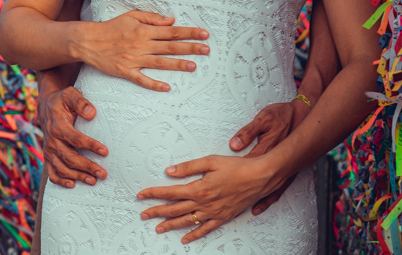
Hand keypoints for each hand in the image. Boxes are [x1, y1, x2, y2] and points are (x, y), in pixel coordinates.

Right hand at [37, 86, 107, 187]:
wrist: (46, 106)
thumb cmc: (62, 101)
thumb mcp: (70, 94)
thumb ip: (80, 102)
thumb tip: (92, 113)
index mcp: (58, 127)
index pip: (76, 139)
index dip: (91, 146)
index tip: (105, 151)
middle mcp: (52, 141)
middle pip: (70, 158)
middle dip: (87, 167)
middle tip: (103, 173)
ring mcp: (49, 151)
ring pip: (62, 168)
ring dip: (78, 176)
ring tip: (94, 181)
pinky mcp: (48, 157)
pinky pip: (52, 173)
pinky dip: (60, 181)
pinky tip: (73, 185)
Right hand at [74, 11, 208, 91]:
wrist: (89, 41)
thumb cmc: (111, 27)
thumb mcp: (131, 16)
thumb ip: (152, 18)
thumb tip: (171, 20)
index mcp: (144, 30)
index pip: (172, 31)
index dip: (189, 32)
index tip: (204, 34)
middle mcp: (142, 45)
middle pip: (170, 46)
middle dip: (190, 48)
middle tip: (206, 50)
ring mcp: (134, 59)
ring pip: (160, 62)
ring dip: (178, 64)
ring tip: (194, 66)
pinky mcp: (126, 71)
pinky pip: (142, 79)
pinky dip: (154, 84)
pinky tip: (167, 87)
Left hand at [137, 154, 282, 243]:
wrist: (259, 177)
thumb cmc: (237, 167)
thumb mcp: (211, 161)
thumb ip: (188, 167)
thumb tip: (170, 171)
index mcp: (199, 188)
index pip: (171, 192)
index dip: (154, 194)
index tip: (142, 195)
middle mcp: (204, 203)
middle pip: (175, 209)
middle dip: (157, 212)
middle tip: (143, 215)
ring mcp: (213, 213)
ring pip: (187, 221)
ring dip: (170, 225)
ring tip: (158, 228)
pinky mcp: (222, 217)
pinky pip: (205, 229)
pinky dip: (193, 235)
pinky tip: (184, 239)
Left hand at [229, 99, 310, 213]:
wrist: (303, 117)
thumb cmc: (282, 116)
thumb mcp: (264, 119)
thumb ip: (248, 132)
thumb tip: (235, 144)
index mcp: (262, 151)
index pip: (241, 167)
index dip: (227, 176)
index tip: (215, 183)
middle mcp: (270, 164)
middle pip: (248, 181)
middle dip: (233, 191)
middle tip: (218, 199)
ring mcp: (279, 171)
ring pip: (261, 190)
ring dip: (247, 200)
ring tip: (232, 209)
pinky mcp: (285, 173)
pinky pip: (275, 193)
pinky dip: (265, 202)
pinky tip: (256, 209)